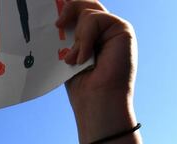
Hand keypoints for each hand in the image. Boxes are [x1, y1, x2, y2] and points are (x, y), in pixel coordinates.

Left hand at [57, 0, 144, 143]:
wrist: (98, 102)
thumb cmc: (83, 87)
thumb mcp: (69, 56)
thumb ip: (67, 37)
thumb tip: (55, 20)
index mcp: (93, 37)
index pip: (79, 12)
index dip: (66, 9)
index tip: (53, 17)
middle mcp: (105, 31)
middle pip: (85, 4)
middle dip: (69, 10)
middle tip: (57, 24)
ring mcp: (115, 29)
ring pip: (88, 12)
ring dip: (78, 36)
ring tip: (75, 59)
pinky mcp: (123, 30)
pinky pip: (95, 19)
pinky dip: (86, 38)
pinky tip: (83, 58)